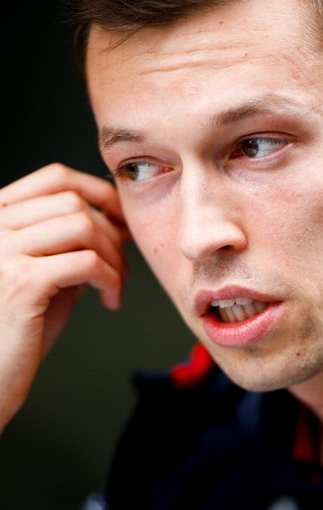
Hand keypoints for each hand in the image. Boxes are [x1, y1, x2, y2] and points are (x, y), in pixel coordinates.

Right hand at [0, 163, 128, 431]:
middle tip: (122, 267)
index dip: (99, 191)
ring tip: (115, 287)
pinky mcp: (22, 283)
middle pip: (74, 201)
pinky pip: (86, 262)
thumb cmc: (18, 331)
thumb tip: (114, 225)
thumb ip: (70, 247)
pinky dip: (110, 278)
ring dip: (114, 257)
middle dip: (112, 232)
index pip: (55, 178)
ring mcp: (5, 253)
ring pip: (83, 226)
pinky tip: (110, 300)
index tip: (123, 220)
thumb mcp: (47, 276)